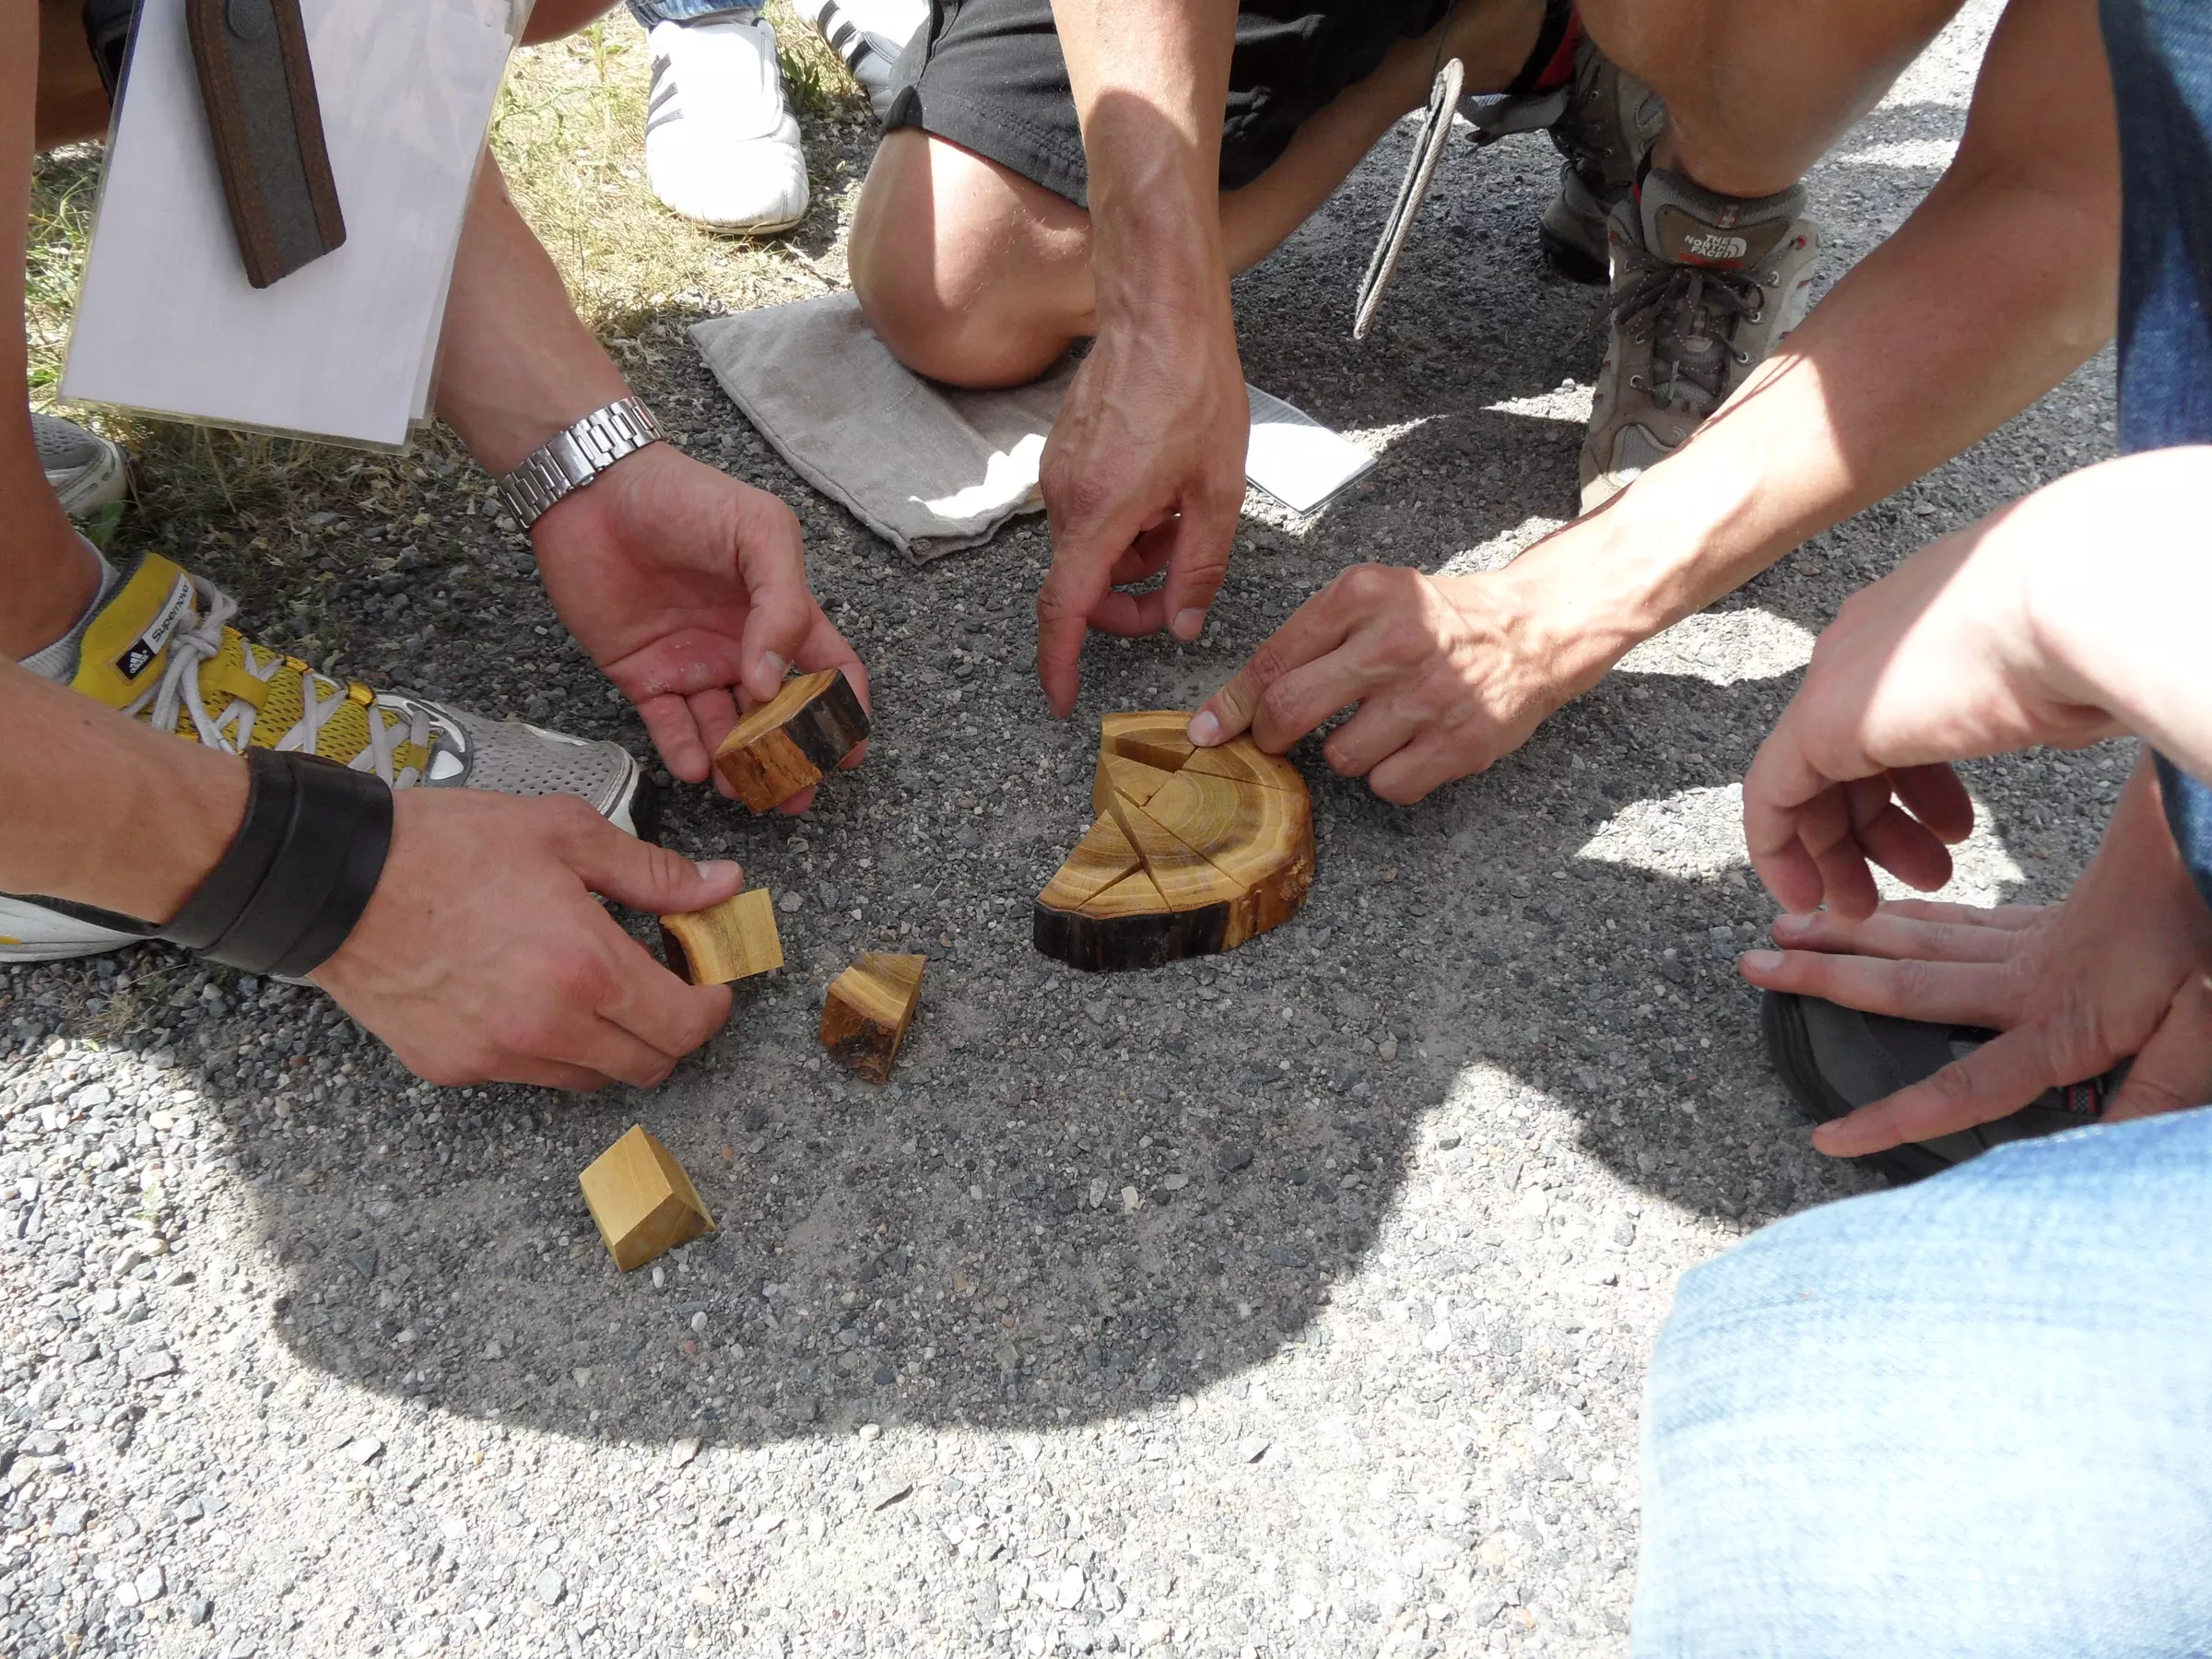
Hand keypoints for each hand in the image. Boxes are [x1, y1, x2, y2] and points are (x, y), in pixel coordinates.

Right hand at [313, 789, 744, 1089]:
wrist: (334, 879)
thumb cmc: (446, 845)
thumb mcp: (564, 833)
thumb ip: (652, 873)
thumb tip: (722, 886)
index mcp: (586, 967)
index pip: (685, 1026)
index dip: (711, 1008)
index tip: (710, 982)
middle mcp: (548, 1026)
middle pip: (648, 1065)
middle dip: (670, 1029)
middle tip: (662, 983)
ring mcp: (498, 1055)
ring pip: (591, 1077)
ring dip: (611, 1042)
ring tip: (593, 985)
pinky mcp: (455, 1068)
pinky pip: (529, 1073)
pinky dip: (549, 1046)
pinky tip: (530, 994)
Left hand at [531, 443, 870, 809]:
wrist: (592, 492)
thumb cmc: (684, 498)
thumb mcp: (759, 533)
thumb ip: (783, 605)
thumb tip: (772, 684)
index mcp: (779, 613)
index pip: (829, 672)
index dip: (845, 711)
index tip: (849, 751)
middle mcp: (740, 647)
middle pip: (779, 719)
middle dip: (792, 760)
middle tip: (796, 793)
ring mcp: (692, 665)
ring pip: (726, 733)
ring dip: (740, 767)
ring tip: (747, 791)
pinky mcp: (642, 676)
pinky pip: (669, 727)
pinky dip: (685, 754)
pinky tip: (698, 770)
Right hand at [1034, 299, 1247, 717]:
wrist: (1159, 310)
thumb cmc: (1194, 389)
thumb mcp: (1218, 490)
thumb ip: (1200, 567)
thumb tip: (1184, 625)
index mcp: (1100, 514)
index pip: (1065, 610)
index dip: (1060, 663)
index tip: (1062, 699)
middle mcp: (1064, 499)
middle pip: (1082, 587)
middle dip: (1129, 604)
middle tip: (1182, 594)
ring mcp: (1058, 475)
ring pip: (1090, 550)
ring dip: (1134, 557)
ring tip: (1185, 516)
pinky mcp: (1064, 457)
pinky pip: (1089, 515)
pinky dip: (1124, 525)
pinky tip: (1164, 491)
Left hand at [1186, 563, 1597, 803]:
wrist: (1534, 627)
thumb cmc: (1437, 618)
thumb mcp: (1373, 599)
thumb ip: (1307, 640)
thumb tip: (1230, 707)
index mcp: (1362, 595)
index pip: (1272, 661)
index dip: (1230, 706)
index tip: (1206, 733)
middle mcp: (1395, 640)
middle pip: (1291, 712)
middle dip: (1272, 736)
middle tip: (1278, 739)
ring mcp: (1431, 693)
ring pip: (1340, 757)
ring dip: (1348, 751)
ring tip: (1381, 723)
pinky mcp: (1462, 740)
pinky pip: (1388, 784)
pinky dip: (1391, 774)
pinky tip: (1413, 743)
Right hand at [1739, 756, 2211, 1156]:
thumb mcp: (2210, 1023)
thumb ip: (2163, 1092)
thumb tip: (2101, 1157)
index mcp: (2063, 1026)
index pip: (1961, 1087)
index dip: (1893, 1116)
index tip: (1827, 1137)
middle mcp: (2029, 984)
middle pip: (1905, 986)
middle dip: (1823, 979)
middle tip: (1753, 965)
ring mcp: (2034, 947)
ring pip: (1919, 941)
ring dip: (1848, 936)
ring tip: (1786, 926)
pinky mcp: (2052, 922)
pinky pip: (1960, 921)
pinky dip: (1909, 917)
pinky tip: (1884, 913)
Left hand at [1743, 515, 2125, 917]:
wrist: (2078, 596)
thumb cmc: (2096, 633)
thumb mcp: (2057, 676)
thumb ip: (2033, 700)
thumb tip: (2058, 716)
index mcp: (1923, 622)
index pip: (1894, 711)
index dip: (1917, 782)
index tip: (1950, 833)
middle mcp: (1869, 642)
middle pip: (1847, 749)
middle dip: (1877, 827)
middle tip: (1921, 877)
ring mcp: (1837, 677)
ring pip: (1807, 779)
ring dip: (1841, 852)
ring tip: (1873, 902)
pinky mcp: (1814, 720)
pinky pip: (1770, 797)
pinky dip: (1781, 854)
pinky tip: (1808, 898)